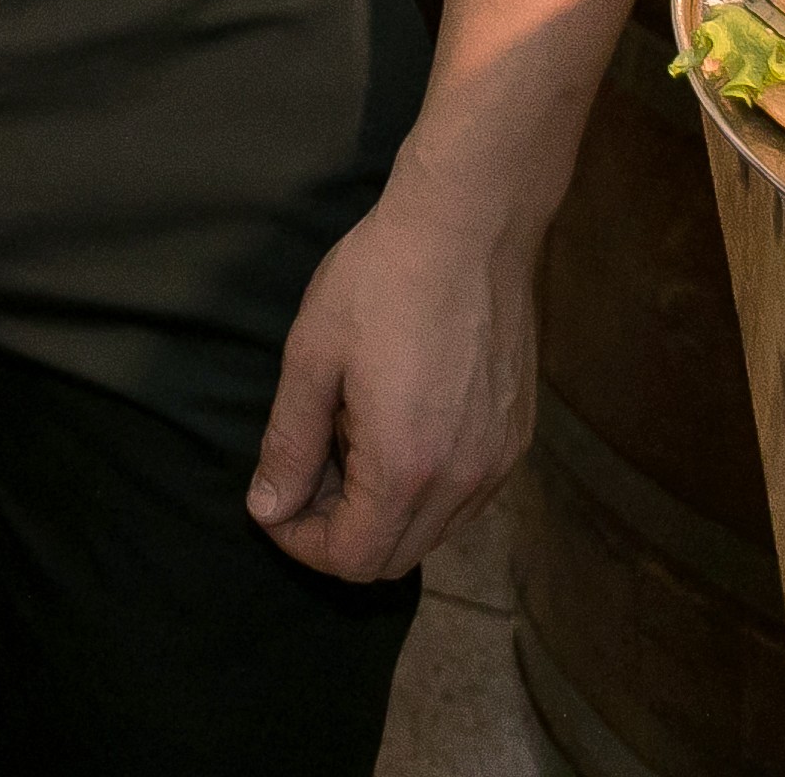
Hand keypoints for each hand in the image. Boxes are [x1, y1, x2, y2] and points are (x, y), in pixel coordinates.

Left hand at [245, 191, 530, 581]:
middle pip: (394, 558)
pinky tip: (398, 425)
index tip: (274, 503)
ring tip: (349, 439)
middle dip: (339, 532)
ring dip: (382, 512)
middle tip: (307, 470)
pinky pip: (464, 497)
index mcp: (406, 467)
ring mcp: (498, 462)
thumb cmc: (381, 281)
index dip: (301, 544)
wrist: (470, 226)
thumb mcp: (312, 357)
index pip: (353, 559)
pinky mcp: (517, 438)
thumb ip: (290, 444)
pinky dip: (423, 488)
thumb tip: (268, 508)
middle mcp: (463, 480)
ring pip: (433, 531)